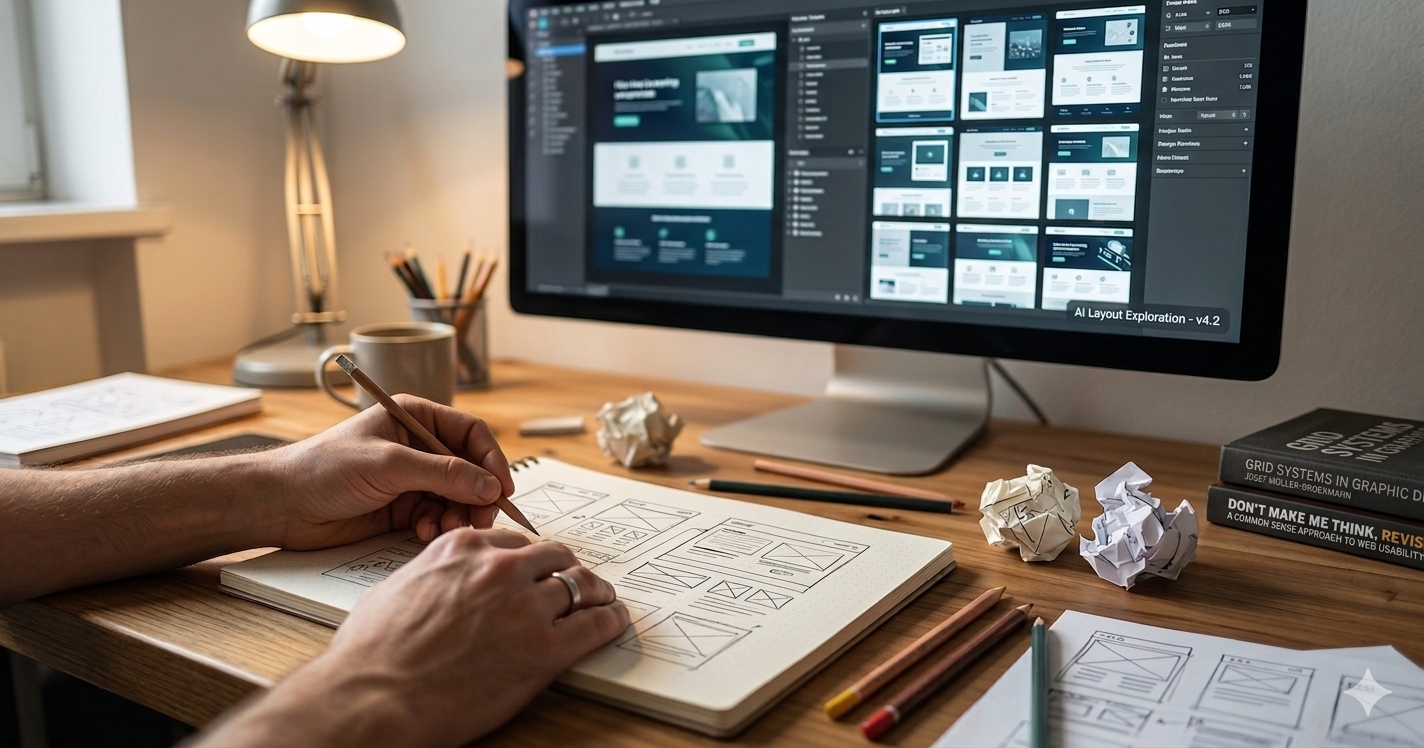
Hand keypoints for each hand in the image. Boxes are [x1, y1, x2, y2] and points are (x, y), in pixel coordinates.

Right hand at [196, 529, 631, 747]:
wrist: (375, 699)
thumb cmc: (370, 655)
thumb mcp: (392, 590)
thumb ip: (426, 574)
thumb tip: (431, 582)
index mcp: (463, 548)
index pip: (516, 541)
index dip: (531, 559)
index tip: (538, 569)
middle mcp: (500, 568)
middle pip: (555, 557)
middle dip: (566, 570)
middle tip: (575, 584)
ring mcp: (526, 606)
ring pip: (581, 586)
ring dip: (595, 593)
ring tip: (604, 601)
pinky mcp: (546, 649)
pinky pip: (596, 624)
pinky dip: (611, 621)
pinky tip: (614, 622)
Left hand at [268, 395, 516, 549]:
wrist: (282, 505)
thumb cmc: (324, 468)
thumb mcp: (389, 465)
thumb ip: (442, 474)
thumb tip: (489, 486)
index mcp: (415, 418)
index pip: (471, 434)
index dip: (491, 460)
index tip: (502, 488)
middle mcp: (418, 446)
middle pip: (469, 469)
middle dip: (477, 495)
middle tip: (480, 519)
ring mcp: (410, 478)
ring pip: (456, 497)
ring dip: (458, 515)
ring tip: (446, 529)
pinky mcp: (401, 508)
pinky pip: (436, 517)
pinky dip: (437, 527)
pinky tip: (423, 533)